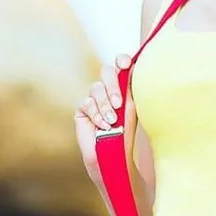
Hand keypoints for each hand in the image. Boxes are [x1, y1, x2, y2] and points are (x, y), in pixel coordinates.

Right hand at [74, 53, 135, 182]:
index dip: (121, 60)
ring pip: (96, 88)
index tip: (125, 63)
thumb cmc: (126, 134)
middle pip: (106, 72)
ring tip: (112, 121)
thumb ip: (130, 89)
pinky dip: (96, 115)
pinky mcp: (83, 109)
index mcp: (123, 87)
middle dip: (112, 86)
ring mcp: (94, 99)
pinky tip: (102, 126)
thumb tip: (133, 68)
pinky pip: (87, 103)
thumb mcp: (131, 109)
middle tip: (118, 104)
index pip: (120, 66)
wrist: (113, 155)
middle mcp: (108, 90)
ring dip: (105, 105)